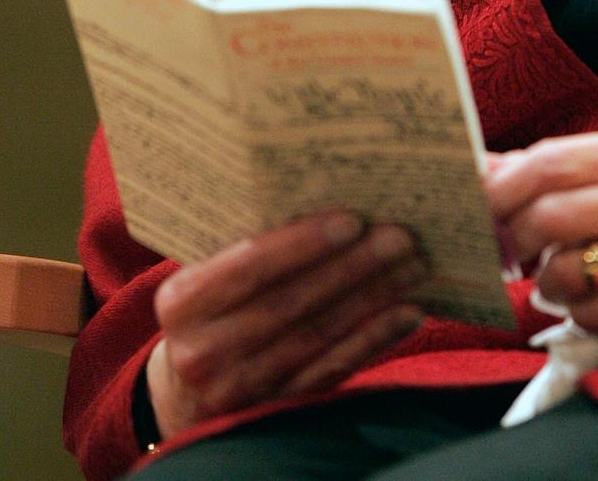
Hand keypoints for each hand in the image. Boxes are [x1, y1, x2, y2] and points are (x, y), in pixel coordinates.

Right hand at [146, 212, 426, 439]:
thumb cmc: (208, 305)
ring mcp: (240, 387)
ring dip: (374, 298)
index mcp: (181, 303)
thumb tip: (324, 189)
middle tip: (401, 235)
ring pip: (319, 335)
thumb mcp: (205, 272)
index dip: (302, 244)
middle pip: (292, 303)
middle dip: (353, 266)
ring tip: (415, 265)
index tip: (353, 219)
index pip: (248, 268)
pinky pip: (333, 370)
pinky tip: (408, 312)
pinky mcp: (275, 408)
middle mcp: (204, 351)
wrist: (186, 387)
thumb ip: (247, 241)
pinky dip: (374, 339)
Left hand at [486, 127, 597, 353]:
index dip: (499, 190)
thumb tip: (465, 167)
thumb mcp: (594, 186)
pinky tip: (595, 305)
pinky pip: (597, 312)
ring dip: (549, 285)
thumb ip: (534, 173)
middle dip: (515, 241)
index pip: (549, 160)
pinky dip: (580, 315)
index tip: (470, 212)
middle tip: (503, 257)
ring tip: (557, 281)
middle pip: (554, 213)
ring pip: (571, 270)